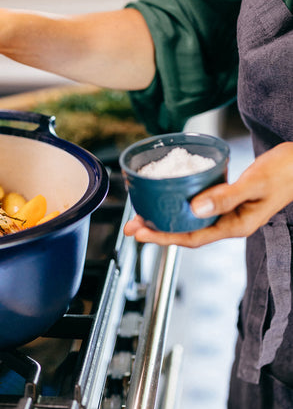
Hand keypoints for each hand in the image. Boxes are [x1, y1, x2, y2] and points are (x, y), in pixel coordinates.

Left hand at [124, 142, 292, 247]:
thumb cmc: (287, 171)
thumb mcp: (256, 183)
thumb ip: (227, 196)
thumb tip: (195, 208)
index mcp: (236, 225)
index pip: (192, 237)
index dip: (164, 237)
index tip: (141, 234)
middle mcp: (228, 222)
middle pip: (185, 230)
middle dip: (157, 230)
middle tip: (131, 225)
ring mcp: (226, 211)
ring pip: (189, 218)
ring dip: (164, 216)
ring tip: (141, 214)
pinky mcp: (225, 198)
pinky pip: (196, 204)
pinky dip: (178, 202)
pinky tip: (166, 197)